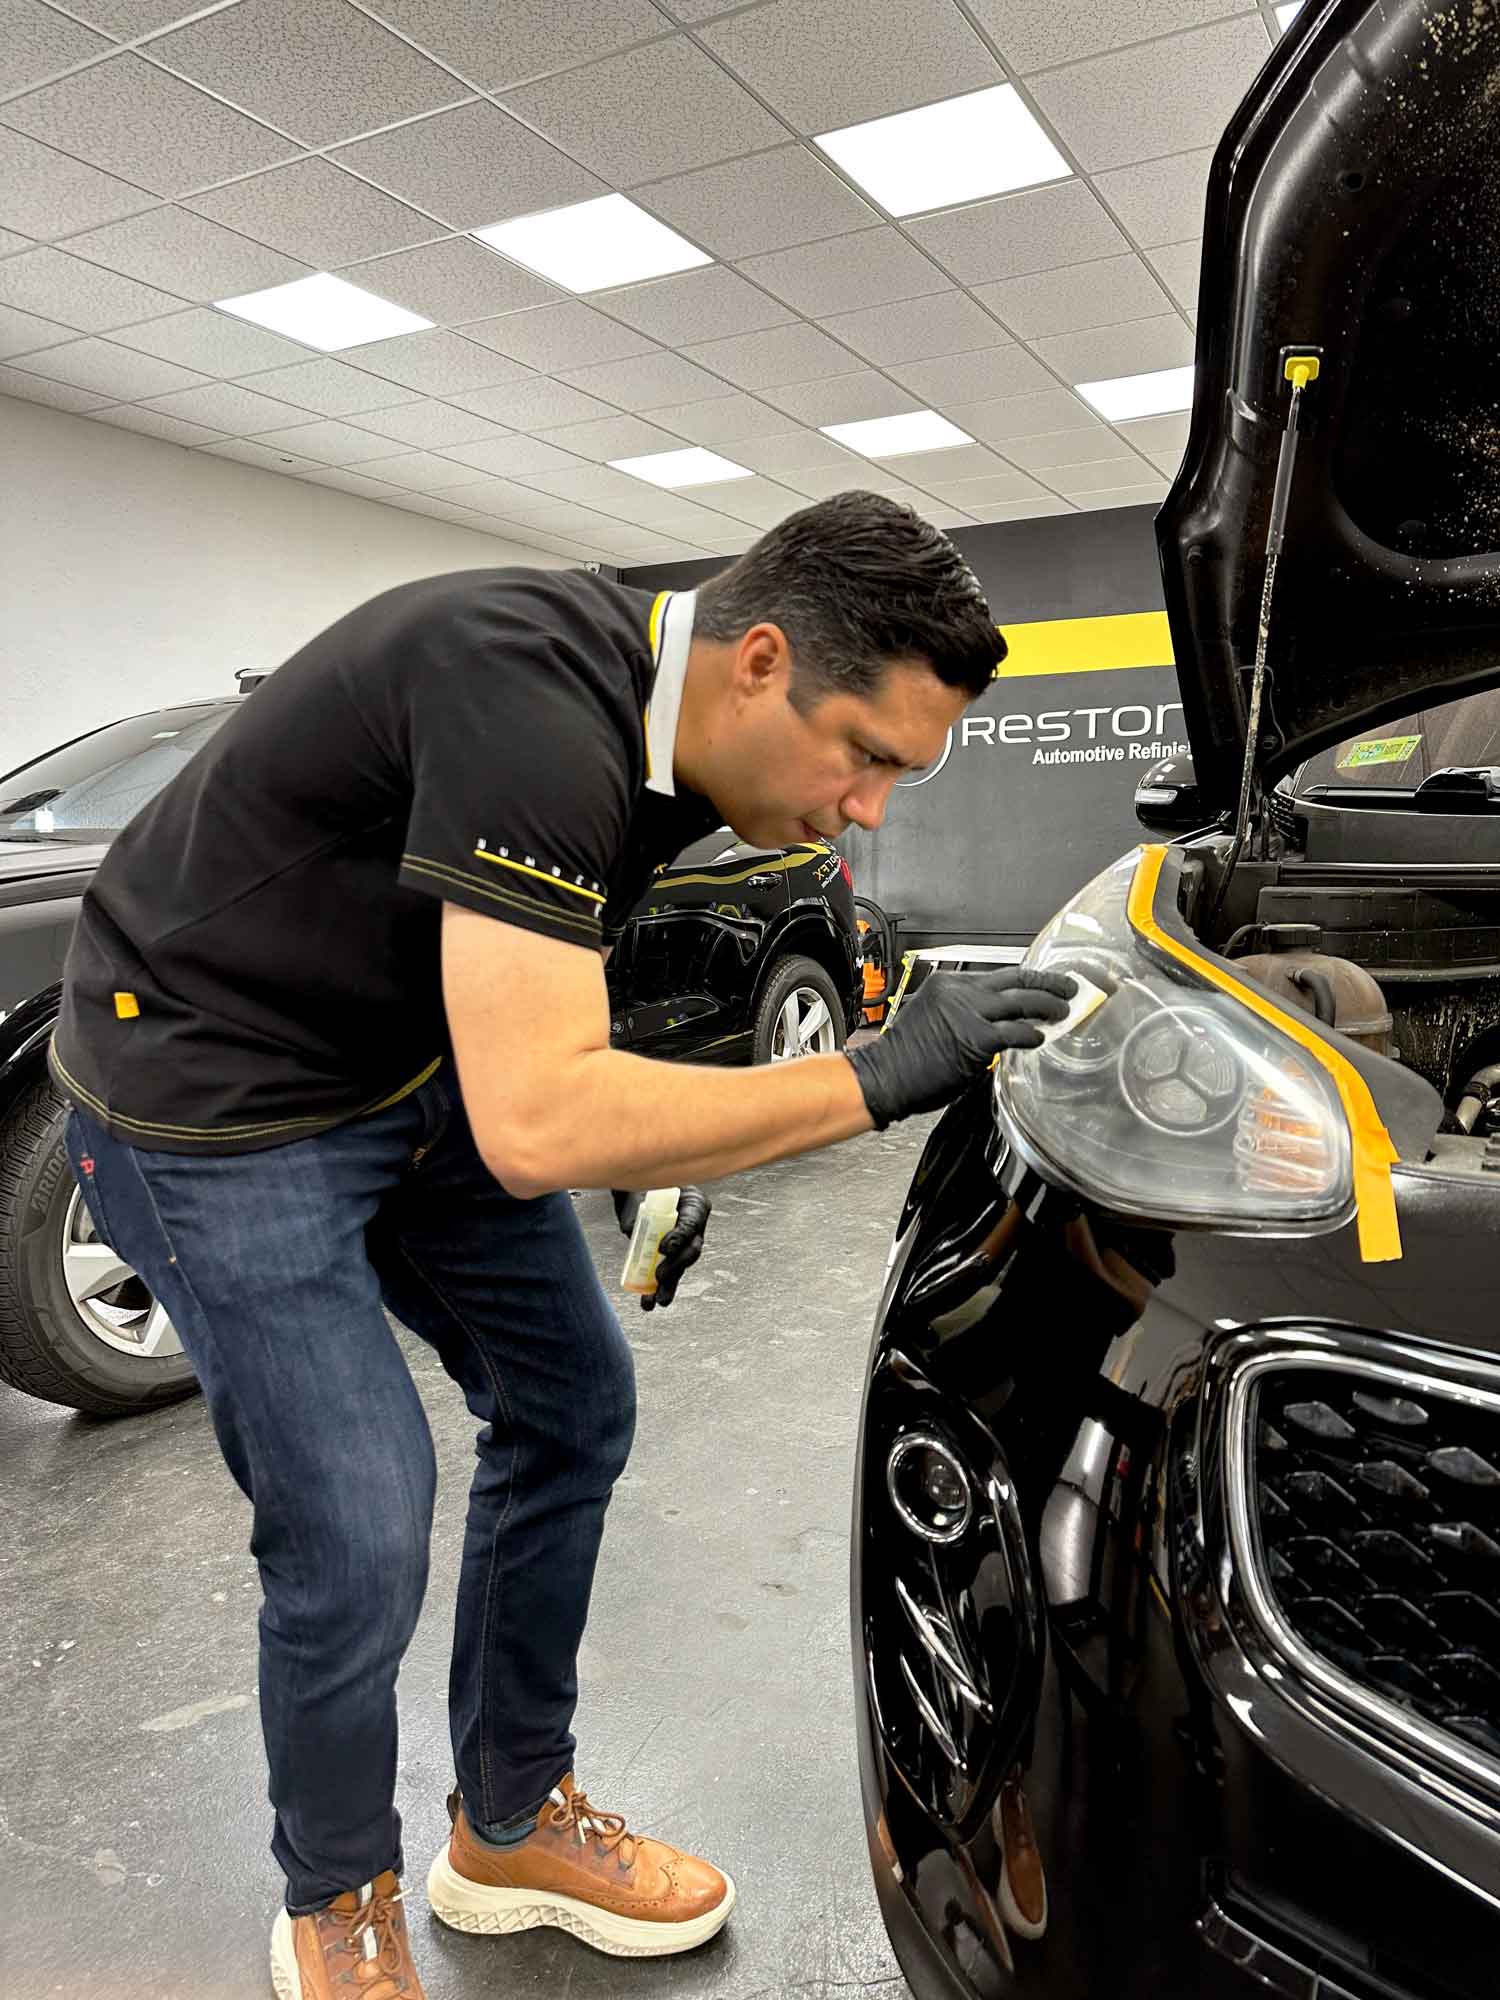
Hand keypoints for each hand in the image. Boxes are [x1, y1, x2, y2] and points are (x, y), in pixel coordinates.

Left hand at [611, 1186, 712, 1309]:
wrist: (632, 1190)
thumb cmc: (639, 1183)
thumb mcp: (639, 1189)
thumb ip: (637, 1208)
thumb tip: (631, 1230)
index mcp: (694, 1202)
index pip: (692, 1222)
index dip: (680, 1237)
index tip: (663, 1248)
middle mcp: (694, 1224)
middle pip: (692, 1249)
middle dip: (676, 1265)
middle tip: (658, 1275)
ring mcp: (683, 1242)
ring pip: (681, 1266)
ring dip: (669, 1284)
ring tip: (657, 1300)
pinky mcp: (670, 1256)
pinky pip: (669, 1273)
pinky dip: (658, 1288)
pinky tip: (648, 1302)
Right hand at [846, 968, 1074, 1128]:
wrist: (886, 1075)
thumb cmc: (905, 1056)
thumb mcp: (931, 1016)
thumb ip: (963, 1012)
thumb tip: (999, 1020)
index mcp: (948, 983)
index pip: (999, 975)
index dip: (1027, 979)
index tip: (1044, 982)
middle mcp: (960, 991)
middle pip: (1017, 979)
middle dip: (1048, 983)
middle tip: (1068, 986)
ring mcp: (970, 1013)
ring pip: (1022, 1002)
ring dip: (1048, 1006)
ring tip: (1063, 1011)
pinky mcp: (978, 1038)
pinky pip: (1016, 1032)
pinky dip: (1032, 1034)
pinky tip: (1040, 1037)